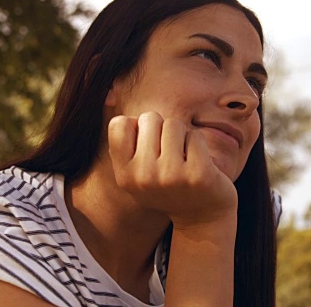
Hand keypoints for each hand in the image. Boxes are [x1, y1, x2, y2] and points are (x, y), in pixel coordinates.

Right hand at [107, 112, 237, 227]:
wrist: (202, 218)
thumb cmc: (168, 184)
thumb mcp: (137, 171)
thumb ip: (124, 141)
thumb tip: (109, 92)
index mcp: (124, 175)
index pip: (119, 123)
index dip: (138, 129)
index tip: (149, 149)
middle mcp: (143, 177)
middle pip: (149, 117)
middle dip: (162, 130)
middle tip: (171, 156)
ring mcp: (171, 177)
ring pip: (174, 123)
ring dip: (182, 136)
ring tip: (185, 160)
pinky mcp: (198, 174)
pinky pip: (196, 136)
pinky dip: (200, 145)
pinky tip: (201, 165)